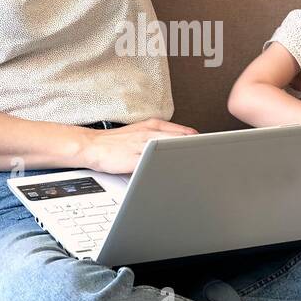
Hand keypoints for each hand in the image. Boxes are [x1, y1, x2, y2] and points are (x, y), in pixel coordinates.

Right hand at [80, 119, 197, 174]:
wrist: (91, 146)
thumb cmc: (115, 143)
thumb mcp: (140, 132)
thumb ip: (159, 136)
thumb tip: (180, 142)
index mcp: (152, 125)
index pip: (182, 132)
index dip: (197, 143)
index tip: (208, 151)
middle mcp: (149, 133)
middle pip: (180, 140)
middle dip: (195, 149)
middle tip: (208, 159)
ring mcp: (141, 146)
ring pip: (168, 150)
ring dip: (182, 157)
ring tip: (196, 166)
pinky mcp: (133, 159)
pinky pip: (152, 164)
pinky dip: (163, 168)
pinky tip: (173, 174)